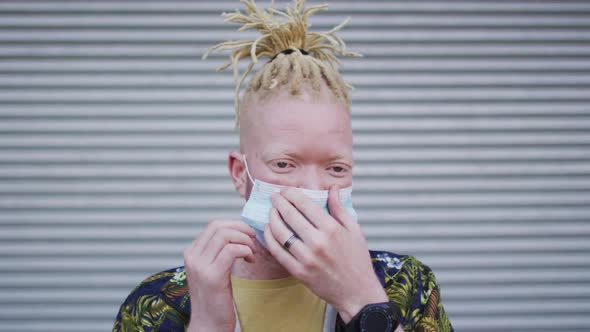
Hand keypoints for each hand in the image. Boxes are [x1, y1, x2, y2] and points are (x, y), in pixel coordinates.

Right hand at [184, 220, 256, 331]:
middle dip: (241, 229)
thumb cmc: (215, 299)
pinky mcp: (212, 276)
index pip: (214, 225)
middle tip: (253, 241)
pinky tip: (250, 260)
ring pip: (225, 235)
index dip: (235, 225)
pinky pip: (231, 250)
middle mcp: (192, 256)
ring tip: (251, 254)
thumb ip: (218, 252)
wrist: (208, 325)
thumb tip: (238, 232)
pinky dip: (245, 250)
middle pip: (219, 226)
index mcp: (192, 253)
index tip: (247, 236)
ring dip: (245, 240)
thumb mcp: (213, 269)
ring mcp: (200, 266)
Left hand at [264, 185, 388, 322]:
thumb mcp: (355, 230)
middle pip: (290, 215)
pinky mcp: (299, 272)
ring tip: (271, 211)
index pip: (305, 204)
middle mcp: (318, 242)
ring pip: (281, 233)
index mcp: (332, 229)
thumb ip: (340, 208)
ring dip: (272, 218)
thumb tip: (333, 188)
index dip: (291, 194)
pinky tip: (269, 229)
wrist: (357, 292)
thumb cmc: (358, 260)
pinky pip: (278, 252)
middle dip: (279, 202)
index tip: (286, 190)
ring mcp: (307, 258)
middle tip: (275, 196)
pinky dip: (270, 238)